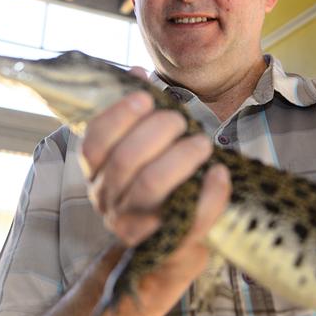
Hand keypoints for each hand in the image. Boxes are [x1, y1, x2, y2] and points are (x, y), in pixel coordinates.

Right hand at [81, 68, 230, 276]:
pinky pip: (190, 218)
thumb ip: (137, 113)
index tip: (146, 97)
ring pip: (150, 187)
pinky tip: (220, 173)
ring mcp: (135, 224)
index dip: (118, 116)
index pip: (95, 142)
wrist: (171, 240)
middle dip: (155, 133)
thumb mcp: (142, 146)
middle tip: (180, 120)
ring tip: (202, 143)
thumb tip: (137, 73)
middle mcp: (108, 198)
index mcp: (98, 172)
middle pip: (125, 161)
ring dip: (180, 158)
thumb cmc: (156, 180)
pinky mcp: (166, 242)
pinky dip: (210, 194)